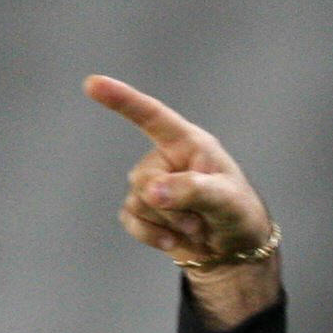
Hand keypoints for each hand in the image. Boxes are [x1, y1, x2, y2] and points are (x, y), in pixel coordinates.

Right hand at [84, 74, 279, 327]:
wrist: (234, 250)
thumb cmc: (239, 213)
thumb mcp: (227, 200)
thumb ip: (192, 190)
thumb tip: (151, 192)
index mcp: (188, 143)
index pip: (152, 116)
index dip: (122, 100)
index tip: (92, 83)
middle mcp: (166, 159)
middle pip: (143, 178)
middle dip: (170, 206)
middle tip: (200, 218)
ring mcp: (152, 184)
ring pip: (137, 202)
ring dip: (167, 223)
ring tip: (195, 227)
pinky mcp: (143, 210)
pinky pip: (130, 220)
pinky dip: (151, 235)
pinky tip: (173, 241)